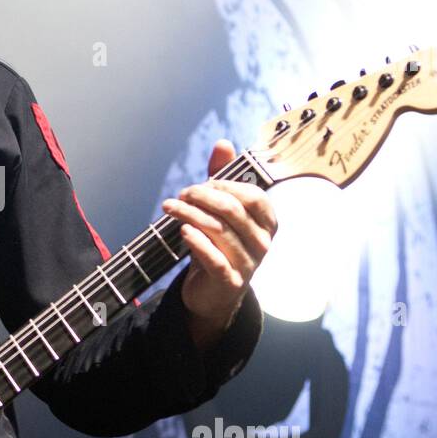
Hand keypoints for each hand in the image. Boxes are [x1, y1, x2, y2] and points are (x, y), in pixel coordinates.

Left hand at [161, 140, 276, 349]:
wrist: (212, 295)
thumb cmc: (218, 246)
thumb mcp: (220, 213)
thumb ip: (222, 178)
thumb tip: (223, 143)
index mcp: (267, 223)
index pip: (253, 196)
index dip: (225, 185)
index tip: (202, 184)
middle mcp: (263, 243)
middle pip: (233, 211)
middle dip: (203, 197)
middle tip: (181, 195)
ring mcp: (249, 264)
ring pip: (219, 231)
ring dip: (190, 215)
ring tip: (169, 207)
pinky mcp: (230, 282)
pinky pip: (214, 258)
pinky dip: (196, 242)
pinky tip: (182, 230)